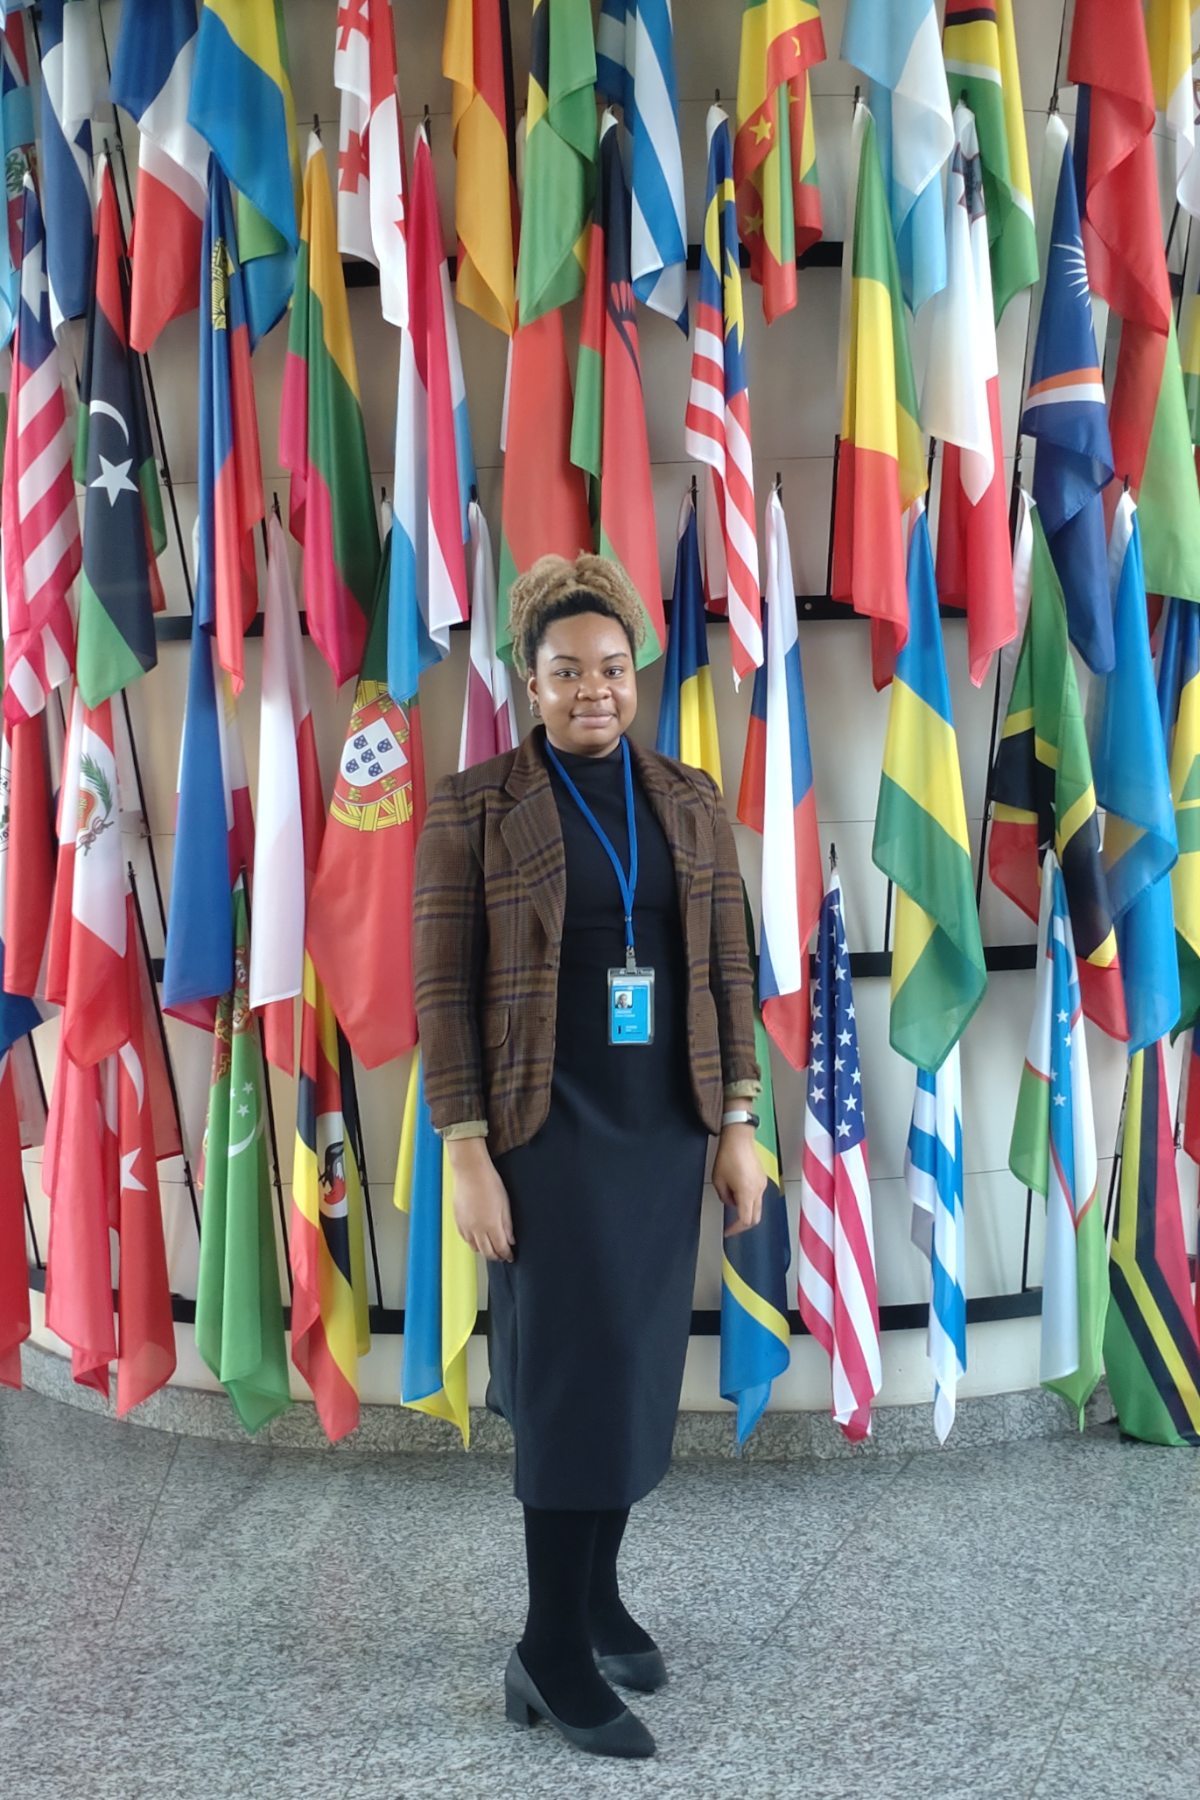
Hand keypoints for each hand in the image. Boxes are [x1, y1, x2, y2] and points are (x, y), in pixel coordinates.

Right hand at [445, 1137, 514, 1260]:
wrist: (470, 1172)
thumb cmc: (490, 1183)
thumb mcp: (505, 1204)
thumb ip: (507, 1225)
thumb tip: (510, 1240)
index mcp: (491, 1225)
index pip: (500, 1248)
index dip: (506, 1254)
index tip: (510, 1256)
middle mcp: (477, 1229)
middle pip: (487, 1252)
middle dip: (496, 1256)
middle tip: (502, 1257)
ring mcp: (466, 1226)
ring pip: (474, 1247)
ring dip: (484, 1251)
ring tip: (490, 1250)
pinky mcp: (458, 1220)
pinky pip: (465, 1238)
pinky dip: (472, 1243)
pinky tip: (477, 1240)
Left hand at [712, 1123, 766, 1237]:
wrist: (739, 1139)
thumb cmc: (727, 1156)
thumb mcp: (718, 1179)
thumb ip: (724, 1196)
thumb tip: (730, 1202)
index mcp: (747, 1193)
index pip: (745, 1220)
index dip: (735, 1229)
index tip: (727, 1231)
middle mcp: (758, 1191)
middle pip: (755, 1218)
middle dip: (743, 1224)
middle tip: (731, 1225)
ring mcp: (762, 1185)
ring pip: (757, 1207)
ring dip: (746, 1211)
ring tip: (731, 1202)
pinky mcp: (762, 1179)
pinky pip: (757, 1196)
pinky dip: (749, 1200)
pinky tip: (737, 1192)